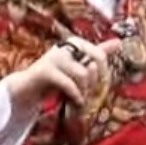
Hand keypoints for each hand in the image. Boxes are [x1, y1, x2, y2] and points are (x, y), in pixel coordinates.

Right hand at [6, 36, 120, 107]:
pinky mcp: (44, 70)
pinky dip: (76, 95)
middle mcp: (64, 47)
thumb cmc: (54, 78)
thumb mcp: (78, 65)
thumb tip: (119, 42)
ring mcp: (53, 57)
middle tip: (89, 96)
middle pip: (94, 64)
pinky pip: (69, 83)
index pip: (100, 55)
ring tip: (81, 100)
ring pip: (83, 74)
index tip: (100, 87)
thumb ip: (97, 53)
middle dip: (95, 83)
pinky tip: (76, 102)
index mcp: (74, 43)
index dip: (104, 73)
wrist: (26, 89)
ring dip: (85, 91)